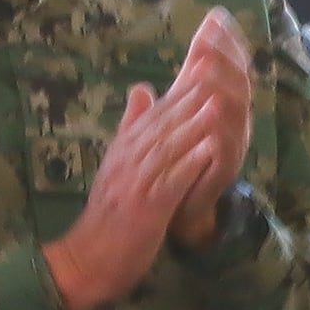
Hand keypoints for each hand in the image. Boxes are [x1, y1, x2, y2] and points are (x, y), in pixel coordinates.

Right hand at [44, 9, 250, 309]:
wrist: (89, 257)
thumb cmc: (110, 214)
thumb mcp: (119, 163)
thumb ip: (133, 126)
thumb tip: (143, 88)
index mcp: (130, 145)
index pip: (162, 106)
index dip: (186, 80)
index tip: (209, 52)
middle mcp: (133, 156)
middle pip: (167, 117)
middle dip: (194, 88)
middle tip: (218, 60)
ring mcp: (139, 180)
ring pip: (170, 145)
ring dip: (195, 121)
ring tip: (220, 97)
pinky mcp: (147, 206)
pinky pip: (171, 181)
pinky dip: (190, 164)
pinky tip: (211, 150)